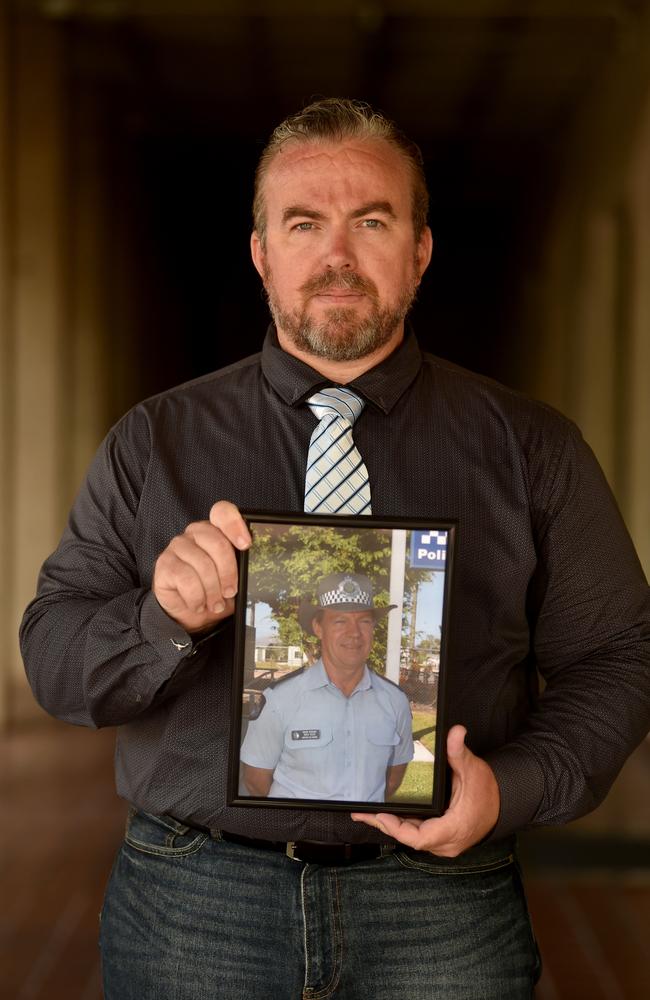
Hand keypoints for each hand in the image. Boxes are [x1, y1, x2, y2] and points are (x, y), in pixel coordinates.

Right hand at [152, 501, 250, 633]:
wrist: (189, 613)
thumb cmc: (214, 591)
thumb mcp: (233, 579)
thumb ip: (241, 567)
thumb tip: (252, 569)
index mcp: (215, 530)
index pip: (222, 512)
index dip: (235, 525)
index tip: (245, 545)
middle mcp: (195, 532)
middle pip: (218, 543)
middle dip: (228, 573)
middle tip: (230, 592)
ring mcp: (177, 545)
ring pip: (203, 564)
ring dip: (213, 591)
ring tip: (215, 604)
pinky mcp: (164, 563)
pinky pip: (186, 579)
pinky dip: (196, 597)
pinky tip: (198, 604)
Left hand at [351, 725, 499, 857]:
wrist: (502, 802)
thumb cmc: (486, 789)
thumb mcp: (472, 769)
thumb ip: (459, 752)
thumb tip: (455, 732)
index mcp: (453, 828)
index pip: (418, 838)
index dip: (396, 828)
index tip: (379, 816)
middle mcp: (447, 842)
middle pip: (410, 838)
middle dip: (386, 825)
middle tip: (361, 813)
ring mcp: (444, 843)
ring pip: (412, 838)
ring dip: (391, 826)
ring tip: (367, 814)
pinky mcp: (442, 839)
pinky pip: (418, 835)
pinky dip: (402, 826)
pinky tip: (386, 816)